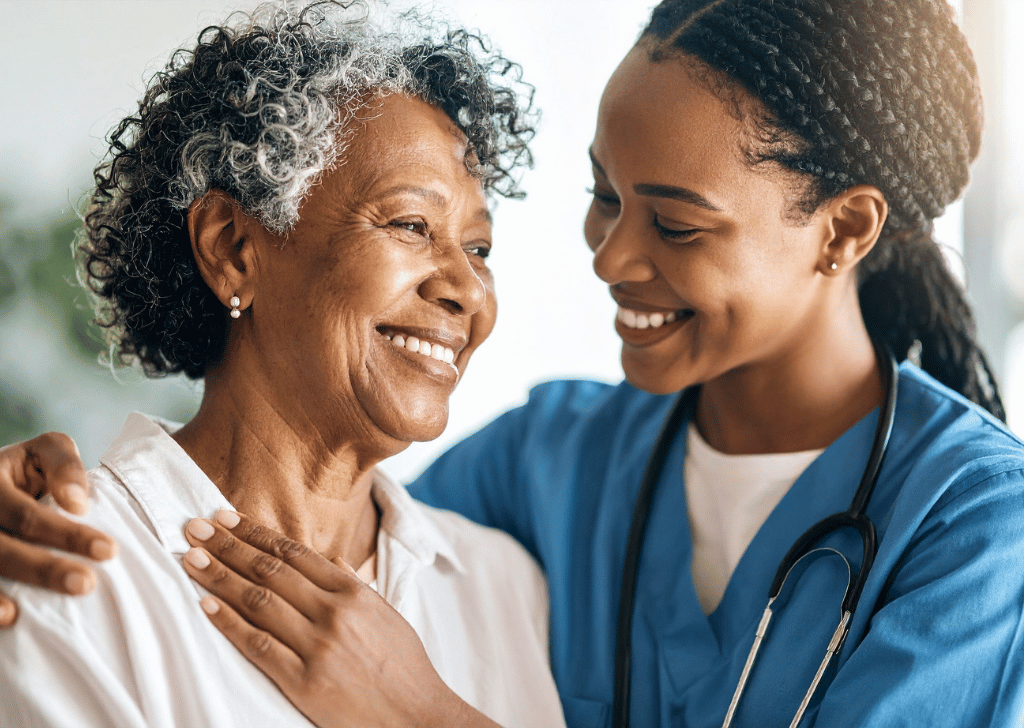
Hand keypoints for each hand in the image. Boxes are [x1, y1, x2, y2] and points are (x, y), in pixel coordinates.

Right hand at [0, 433, 117, 626]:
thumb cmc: (26, 469)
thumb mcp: (45, 451)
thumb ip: (64, 465)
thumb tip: (77, 503)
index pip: (27, 516)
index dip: (66, 534)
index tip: (108, 550)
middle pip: (1, 548)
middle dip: (42, 569)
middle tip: (86, 584)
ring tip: (20, 615)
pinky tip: (4, 619)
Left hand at [182, 510, 500, 727]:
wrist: (418, 716)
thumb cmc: (404, 667)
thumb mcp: (385, 614)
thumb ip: (353, 585)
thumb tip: (329, 558)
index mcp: (353, 592)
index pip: (294, 553)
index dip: (256, 533)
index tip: (228, 516)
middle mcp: (334, 613)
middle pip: (270, 570)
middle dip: (228, 545)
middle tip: (196, 526)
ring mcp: (318, 647)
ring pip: (258, 601)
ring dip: (219, 576)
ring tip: (191, 557)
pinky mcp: (304, 682)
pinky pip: (257, 646)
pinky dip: (228, 623)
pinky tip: (206, 605)